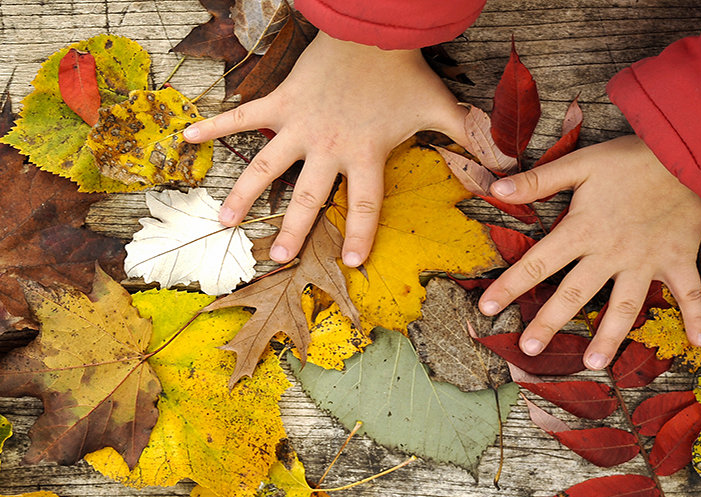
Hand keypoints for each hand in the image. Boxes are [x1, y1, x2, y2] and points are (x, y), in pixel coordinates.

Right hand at [183, 31, 469, 266]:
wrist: (372, 29)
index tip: (353, 262)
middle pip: (309, 198)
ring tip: (226, 222)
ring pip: (268, 168)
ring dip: (246, 196)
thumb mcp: (444, 109)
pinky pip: (243, 117)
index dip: (361, 234)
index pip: (364, 205)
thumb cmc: (405, 72)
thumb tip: (513, 171)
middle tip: (279, 258)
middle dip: (295, 232)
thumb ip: (474, 143)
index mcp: (365, 155)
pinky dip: (214, 125)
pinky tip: (186, 137)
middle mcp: (328, 147)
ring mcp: (299, 126)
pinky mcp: (280, 102)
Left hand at [478, 135, 700, 369]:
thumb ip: (539, 180)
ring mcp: (646, 261)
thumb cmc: (631, 157)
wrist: (688, 152)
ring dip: (610, 337)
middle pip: (575, 294)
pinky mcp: (679, 260)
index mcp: (583, 230)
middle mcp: (611, 253)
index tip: (486, 308)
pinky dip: (697, 317)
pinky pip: (690, 293)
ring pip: (625, 307)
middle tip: (529, 349)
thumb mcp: (581, 162)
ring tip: (593, 363)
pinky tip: (698, 343)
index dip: (510, 285)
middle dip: (549, 322)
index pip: (538, 263)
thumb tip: (496, 189)